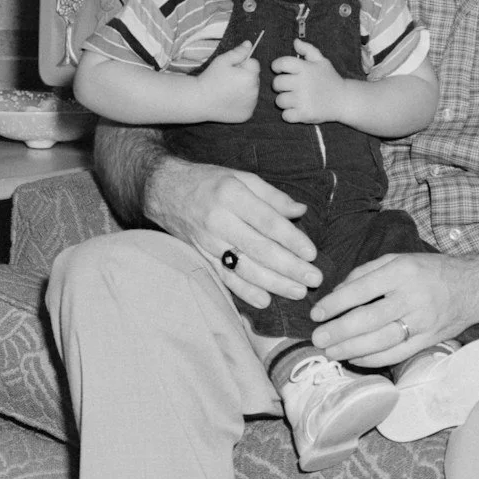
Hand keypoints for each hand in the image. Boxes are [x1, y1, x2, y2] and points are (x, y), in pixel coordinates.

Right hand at [142, 157, 318, 308]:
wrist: (164, 190)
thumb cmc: (210, 181)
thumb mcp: (241, 177)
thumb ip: (272, 196)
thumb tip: (301, 211)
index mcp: (232, 194)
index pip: (268, 222)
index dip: (292, 239)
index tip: (312, 254)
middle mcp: (218, 219)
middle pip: (259, 249)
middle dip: (289, 267)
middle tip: (314, 279)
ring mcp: (207, 241)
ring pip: (244, 267)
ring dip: (273, 283)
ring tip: (298, 291)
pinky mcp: (200, 256)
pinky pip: (224, 277)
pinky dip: (244, 291)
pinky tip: (265, 300)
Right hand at [193, 45, 259, 122]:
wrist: (199, 100)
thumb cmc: (210, 78)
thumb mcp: (222, 61)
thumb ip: (238, 52)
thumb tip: (249, 44)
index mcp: (250, 76)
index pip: (254, 64)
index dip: (242, 64)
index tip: (231, 70)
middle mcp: (254, 92)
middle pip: (255, 78)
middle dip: (245, 77)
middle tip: (228, 81)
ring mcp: (252, 105)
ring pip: (253, 92)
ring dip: (245, 90)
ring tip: (228, 91)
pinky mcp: (248, 114)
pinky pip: (249, 104)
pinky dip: (243, 103)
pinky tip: (230, 101)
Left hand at [270, 40, 347, 125]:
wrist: (344, 100)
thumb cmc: (330, 79)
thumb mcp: (322, 61)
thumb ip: (308, 50)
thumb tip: (295, 42)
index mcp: (306, 68)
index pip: (282, 63)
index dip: (277, 66)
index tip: (280, 70)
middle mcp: (303, 83)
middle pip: (277, 84)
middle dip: (279, 85)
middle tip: (288, 87)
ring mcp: (304, 100)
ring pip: (279, 101)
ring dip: (284, 101)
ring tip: (293, 100)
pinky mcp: (305, 114)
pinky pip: (286, 115)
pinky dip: (289, 115)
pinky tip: (296, 110)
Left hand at [309, 252, 478, 369]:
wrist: (475, 287)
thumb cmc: (431, 271)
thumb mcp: (400, 259)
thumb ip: (367, 272)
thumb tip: (337, 292)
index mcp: (402, 272)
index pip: (361, 289)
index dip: (335, 304)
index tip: (317, 313)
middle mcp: (412, 297)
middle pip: (369, 319)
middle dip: (339, 331)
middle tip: (318, 338)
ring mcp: (422, 321)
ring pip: (381, 340)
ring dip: (352, 349)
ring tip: (332, 352)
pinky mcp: (429, 339)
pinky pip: (397, 354)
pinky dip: (374, 359)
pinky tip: (356, 359)